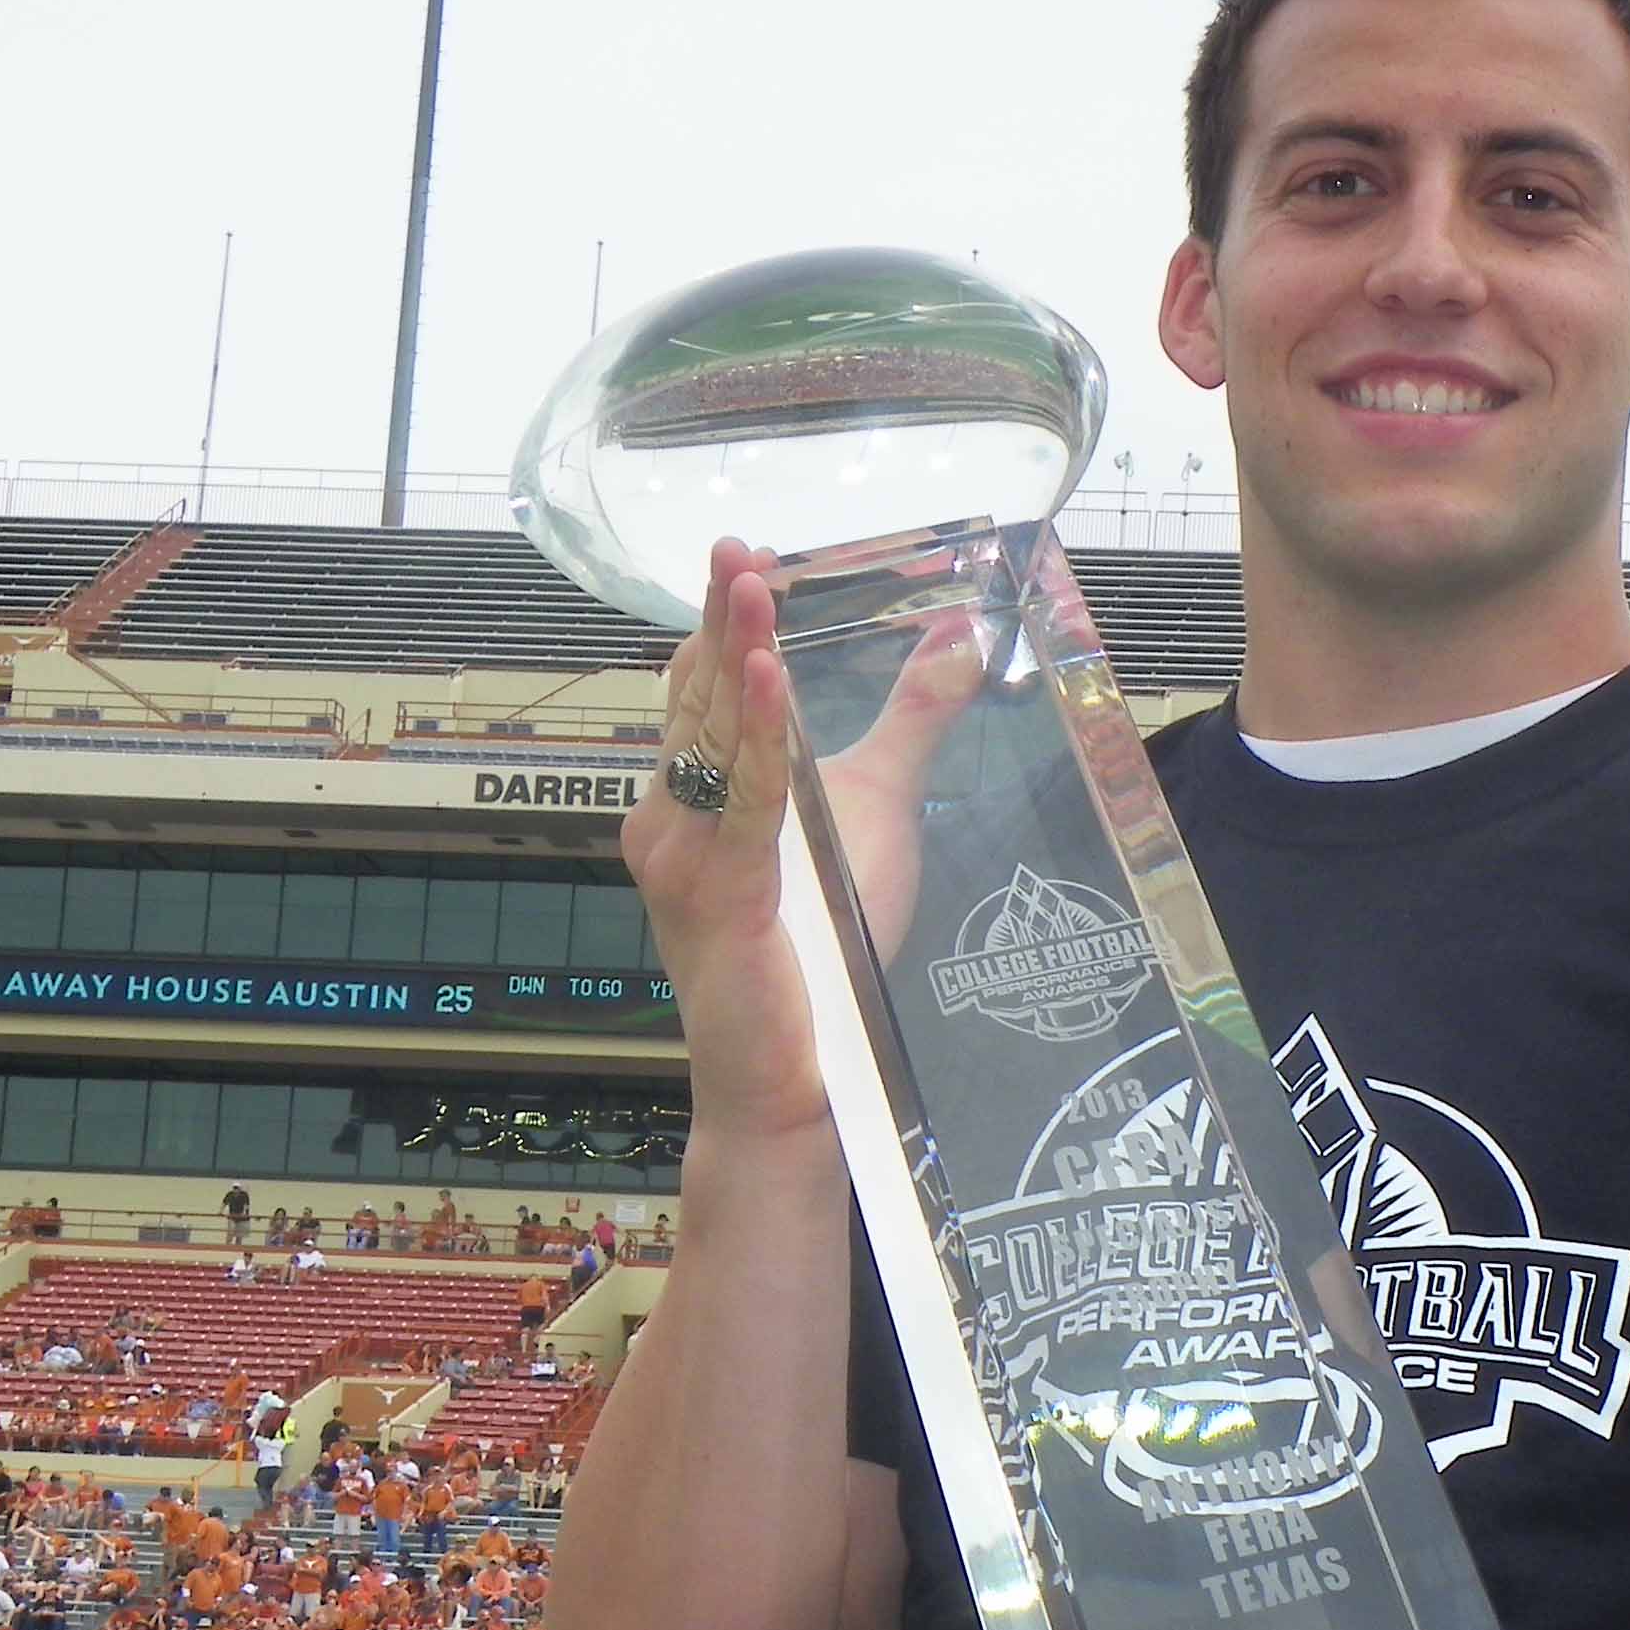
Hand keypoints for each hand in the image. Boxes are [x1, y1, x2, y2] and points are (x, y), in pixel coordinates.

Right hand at [627, 532, 986, 1143]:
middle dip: (718, 622)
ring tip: (749, 589)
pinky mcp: (721, 895)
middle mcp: (671, 821)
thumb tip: (958, 638)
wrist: (798, 1080)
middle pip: (695, 701)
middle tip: (735, 550)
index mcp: (694, 799)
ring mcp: (686, 859)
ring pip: (709, 741)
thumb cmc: (826, 953)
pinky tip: (768, 681)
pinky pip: (742, 805)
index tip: (741, 555)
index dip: (720, 621)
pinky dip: (756, 740)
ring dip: (732, 660)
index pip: (701, 690)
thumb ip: (911, 721)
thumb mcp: (877, 810)